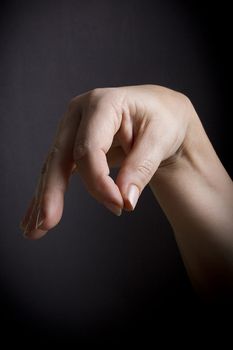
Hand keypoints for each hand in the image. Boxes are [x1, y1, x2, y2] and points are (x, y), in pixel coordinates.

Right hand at [20, 84, 192, 238]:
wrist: (158, 112)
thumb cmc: (162, 119)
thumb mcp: (160, 139)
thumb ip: (141, 168)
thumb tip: (125, 201)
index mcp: (102, 104)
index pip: (89, 148)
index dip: (99, 182)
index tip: (119, 206)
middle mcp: (80, 113)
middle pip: (61, 156)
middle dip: (52, 192)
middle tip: (45, 224)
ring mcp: (72, 128)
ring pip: (54, 166)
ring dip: (44, 199)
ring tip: (34, 230)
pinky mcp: (73, 144)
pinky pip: (57, 171)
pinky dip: (47, 194)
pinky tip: (34, 216)